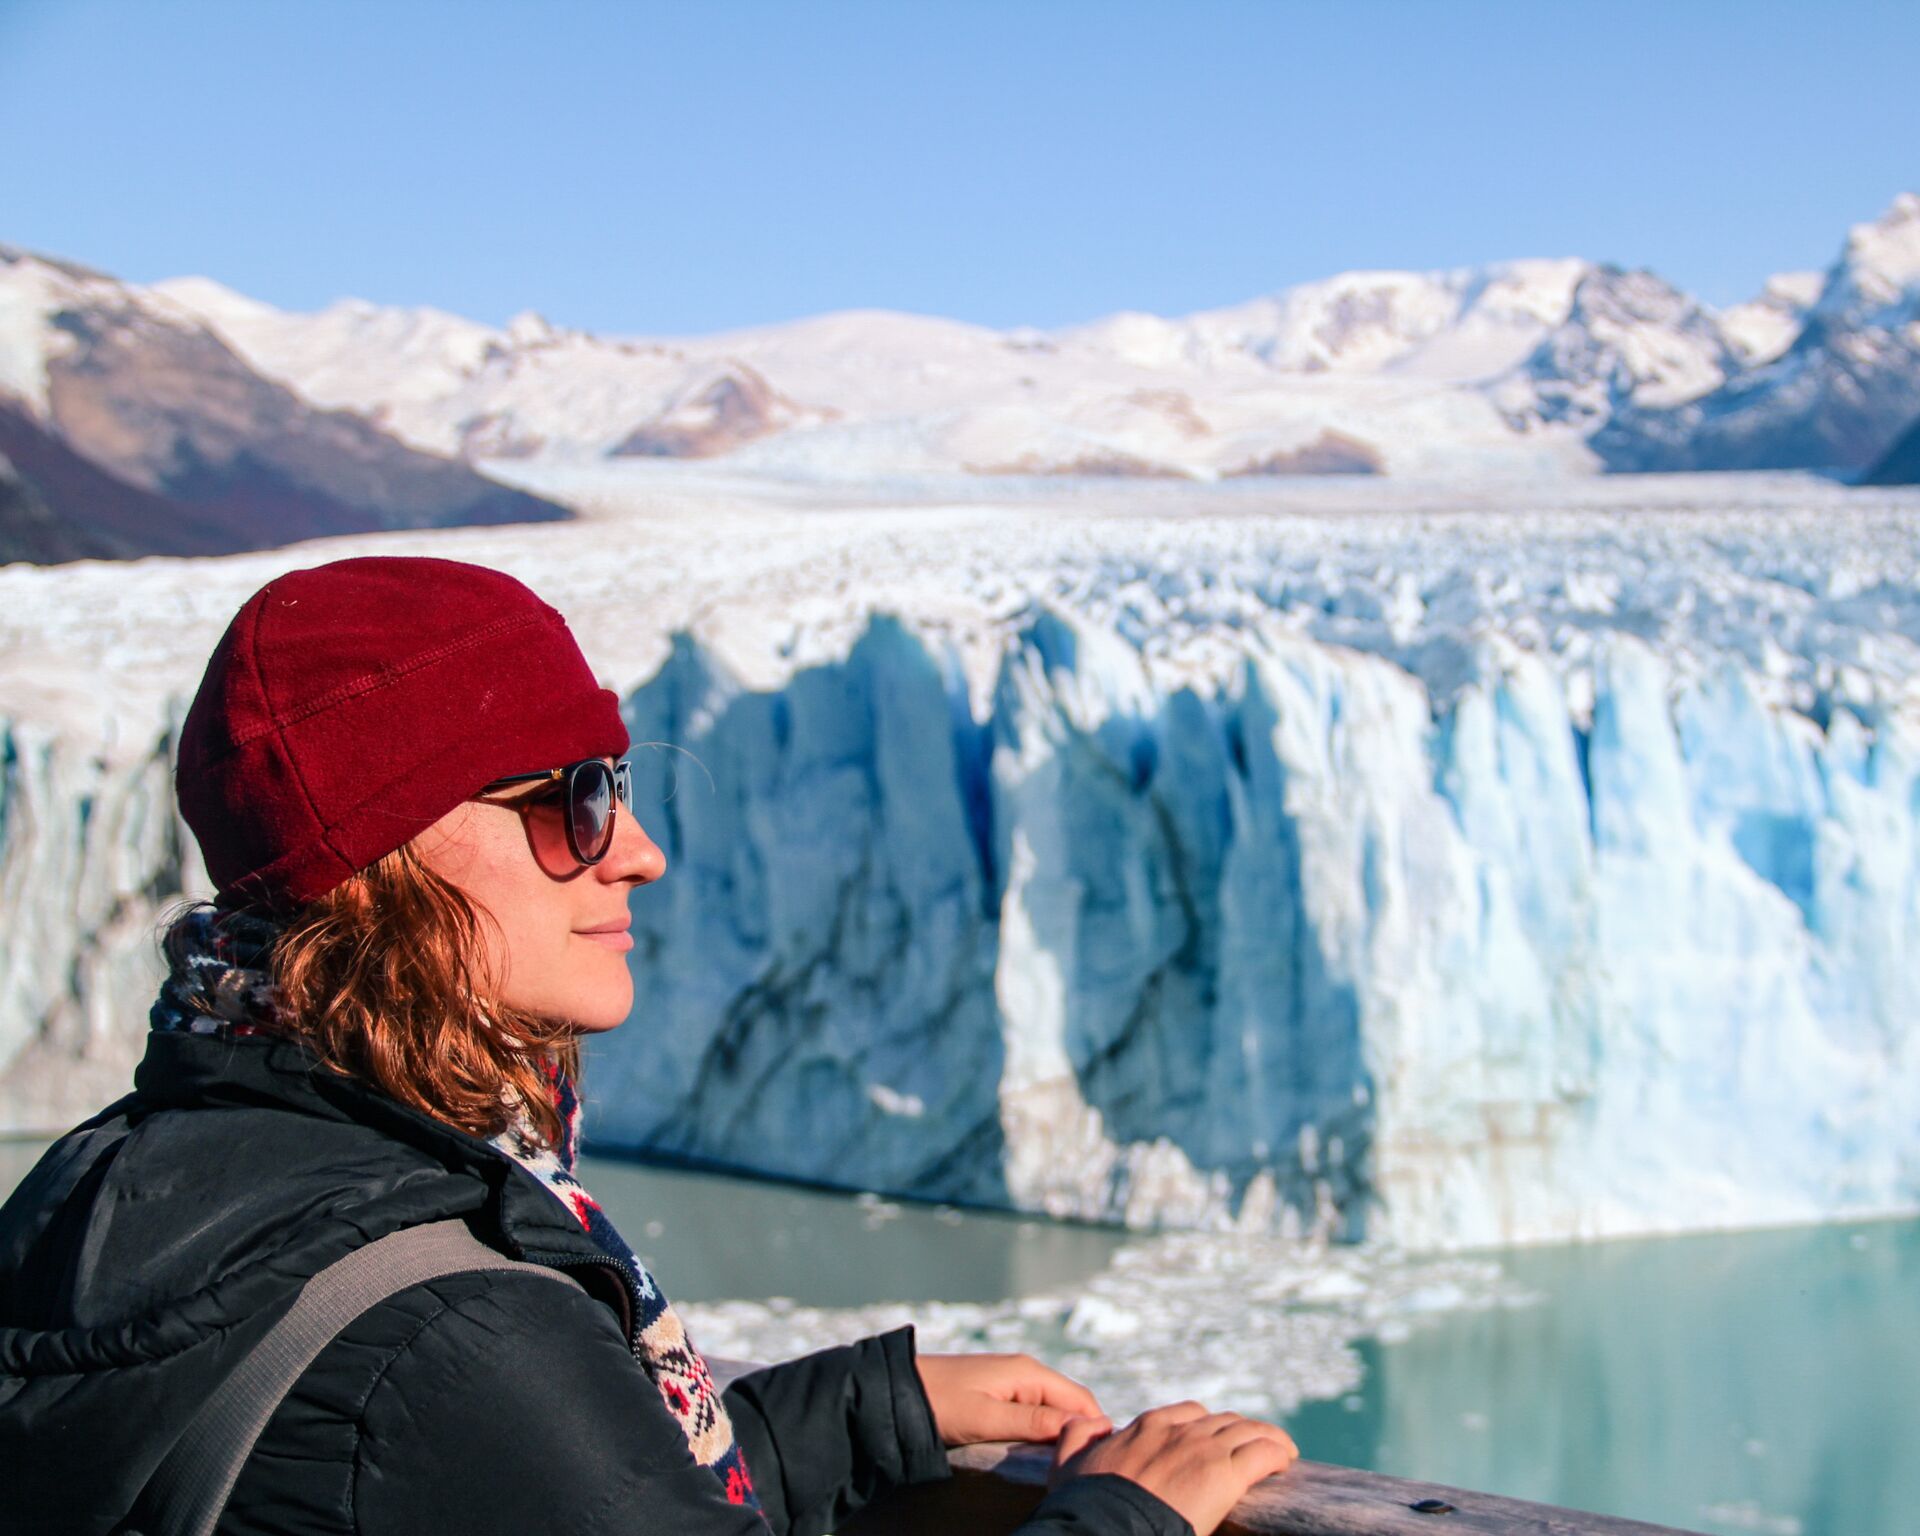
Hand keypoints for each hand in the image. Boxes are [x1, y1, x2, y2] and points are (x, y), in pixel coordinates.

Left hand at [914, 1352, 1106, 1448]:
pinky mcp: (998, 1394)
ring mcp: (1012, 1383)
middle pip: (1069, 1406)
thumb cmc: (940, 1403)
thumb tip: (1081, 1427)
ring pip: (1051, 1412)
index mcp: (1029, 1373)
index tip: (1095, 1461)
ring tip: (1058, 1465)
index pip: (1081, 1400)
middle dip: (1077, 1434)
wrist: (897, 1391)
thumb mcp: (987, 1418)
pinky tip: (1035, 1453)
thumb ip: (1033, 1423)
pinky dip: (1039, 1433)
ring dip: (1057, 1436)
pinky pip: (1032, 1414)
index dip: (1094, 1429)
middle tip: (1077, 1468)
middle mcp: (1026, 1373)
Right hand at [1049, 1400, 1298, 1535]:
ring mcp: (1204, 1449)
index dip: (1206, 1424)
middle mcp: (1179, 1431)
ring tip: (1281, 1451)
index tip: (1214, 1438)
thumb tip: (1090, 1419)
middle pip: (1222, 1421)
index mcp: (1147, 1427)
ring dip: (1267, 1438)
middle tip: (1253, 1446)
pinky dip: (1277, 1453)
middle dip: (1240, 1431)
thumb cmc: (1086, 1504)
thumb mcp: (1068, 1463)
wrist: (1107, 1525)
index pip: (1187, 1414)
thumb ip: (1076, 1436)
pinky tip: (1287, 1461)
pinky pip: (1262, 1454)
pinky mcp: (1224, 1475)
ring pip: (1248, 1432)